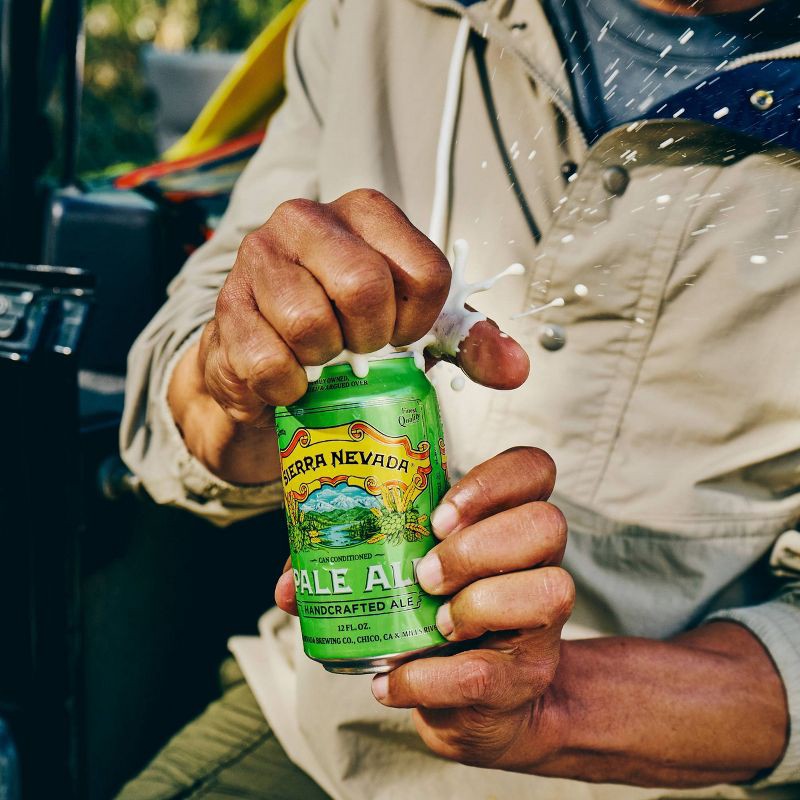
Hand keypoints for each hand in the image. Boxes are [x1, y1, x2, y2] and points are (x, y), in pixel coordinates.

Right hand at [168, 189, 529, 484]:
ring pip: (311, 323)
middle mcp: (306, 219)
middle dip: (370, 338)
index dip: (420, 320)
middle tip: (358, 350)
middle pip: (364, 285)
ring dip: (325, 362)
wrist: (266, 369)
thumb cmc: (346, 338)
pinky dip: (289, 387)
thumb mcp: (412, 332)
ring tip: (320, 360)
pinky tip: (289, 379)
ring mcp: (258, 259)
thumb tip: (517, 369)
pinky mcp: (225, 311)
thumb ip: (467, 342)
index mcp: (365, 213)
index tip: (401, 336)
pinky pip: (270, 361)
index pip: (425, 269)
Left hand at [275, 446, 572, 769]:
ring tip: (432, 620)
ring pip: (548, 591)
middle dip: (478, 545)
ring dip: (475, 605)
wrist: (478, 701)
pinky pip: (487, 672)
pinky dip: (428, 678)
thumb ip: (349, 564)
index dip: (494, 481)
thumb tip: (289, 586)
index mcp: (506, 519)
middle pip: (546, 524)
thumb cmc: (435, 616)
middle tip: (425, 573)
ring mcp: (540, 622)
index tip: (440, 514)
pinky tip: (393, 679)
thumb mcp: (403, 574)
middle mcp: (537, 563)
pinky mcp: (524, 677)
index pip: (533, 469)